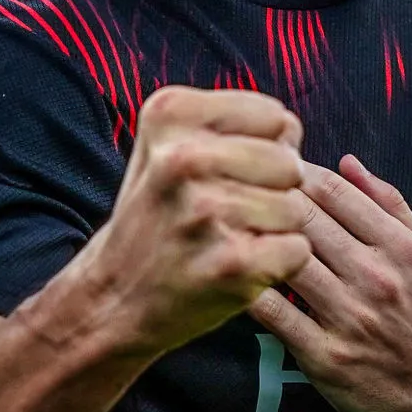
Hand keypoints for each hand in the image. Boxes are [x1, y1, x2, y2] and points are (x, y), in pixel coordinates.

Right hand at [63, 86, 310, 359]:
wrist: (114, 297)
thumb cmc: (156, 213)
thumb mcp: (166, 144)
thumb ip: (231, 121)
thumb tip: (292, 127)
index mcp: (169, 114)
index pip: (276, 118)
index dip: (265, 148)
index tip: (229, 173)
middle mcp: (183, 157)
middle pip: (290, 162)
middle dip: (274, 190)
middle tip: (230, 212)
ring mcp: (206, 211)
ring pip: (296, 207)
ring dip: (273, 230)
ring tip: (229, 238)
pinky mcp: (230, 263)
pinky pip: (297, 248)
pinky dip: (278, 263)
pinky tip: (239, 266)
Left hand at [249, 155, 411, 411]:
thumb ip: (392, 206)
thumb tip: (348, 162)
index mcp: (400, 248)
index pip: (335, 192)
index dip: (297, 171)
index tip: (277, 167)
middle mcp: (373, 277)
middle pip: (304, 218)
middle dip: (270, 198)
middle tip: (246, 189)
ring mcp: (347, 318)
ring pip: (285, 259)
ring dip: (256, 237)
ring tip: (233, 225)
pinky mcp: (324, 356)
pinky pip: (275, 314)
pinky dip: (250, 288)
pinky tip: (233, 274)